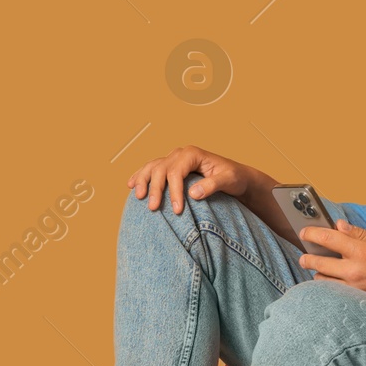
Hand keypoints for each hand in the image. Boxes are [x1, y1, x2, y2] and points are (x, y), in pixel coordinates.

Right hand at [129, 145, 251, 214]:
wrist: (235, 176)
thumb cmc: (234, 178)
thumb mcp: (229, 180)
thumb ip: (212, 185)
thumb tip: (193, 193)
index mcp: (193, 154)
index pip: (176, 172)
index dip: (174, 191)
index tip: (177, 211)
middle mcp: (180, 154)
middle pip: (161, 169)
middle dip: (155, 189)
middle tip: (153, 209)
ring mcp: (174, 159)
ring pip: (152, 167)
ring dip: (142, 181)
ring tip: (138, 197)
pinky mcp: (171, 167)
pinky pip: (152, 169)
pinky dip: (140, 176)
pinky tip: (130, 185)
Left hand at [299, 220, 365, 305]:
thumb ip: (361, 234)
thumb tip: (340, 226)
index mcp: (362, 251)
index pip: (329, 239)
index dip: (313, 234)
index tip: (305, 232)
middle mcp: (354, 271)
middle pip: (319, 263)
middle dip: (307, 258)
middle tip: (304, 256)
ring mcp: (353, 288)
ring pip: (323, 281)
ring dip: (318, 273)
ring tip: (319, 269)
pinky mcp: (355, 300)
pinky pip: (333, 292)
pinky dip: (329, 286)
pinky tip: (332, 282)